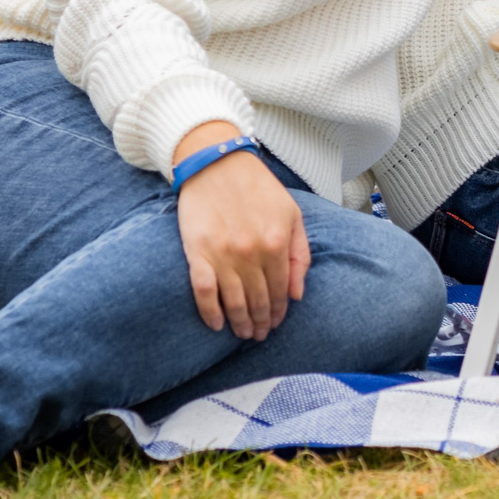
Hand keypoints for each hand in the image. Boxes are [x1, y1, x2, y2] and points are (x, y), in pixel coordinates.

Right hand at [172, 121, 311, 339]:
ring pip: (234, 302)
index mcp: (277, 243)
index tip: (276, 323)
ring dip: (240, 323)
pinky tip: (217, 324)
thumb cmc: (258, 188)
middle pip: (258, 300)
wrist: (217, 163)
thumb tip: (297, 294)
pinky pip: (204, 291)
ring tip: (243, 333)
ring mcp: (223, 254)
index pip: (281, 291)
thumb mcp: (292, 214)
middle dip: (261, 322)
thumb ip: (299, 254)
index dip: (279, 311)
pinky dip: (210, 312)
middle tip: (259, 335)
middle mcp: (252, 253)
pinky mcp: (198, 252)